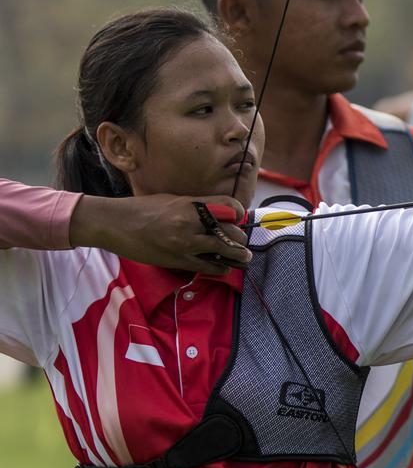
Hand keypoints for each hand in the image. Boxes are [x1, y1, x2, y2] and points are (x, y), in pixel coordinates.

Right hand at [70, 194, 249, 275]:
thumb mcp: (172, 200)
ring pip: (223, 250)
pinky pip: (207, 266)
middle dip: (240, 237)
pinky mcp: (178, 260)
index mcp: (191, 204)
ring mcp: (185, 242)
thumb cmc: (142, 209)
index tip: (239, 218)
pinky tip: (224, 267)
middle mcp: (191, 222)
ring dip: (237, 254)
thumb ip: (195, 207)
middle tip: (243, 241)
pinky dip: (220, 267)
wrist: (114, 224)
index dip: (238, 213)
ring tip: (244, 256)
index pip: (228, 206)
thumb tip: (217, 214)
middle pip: (230, 230)